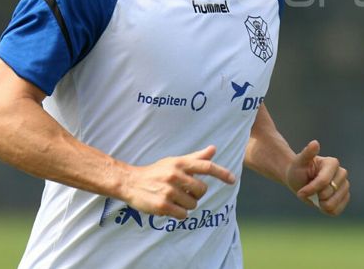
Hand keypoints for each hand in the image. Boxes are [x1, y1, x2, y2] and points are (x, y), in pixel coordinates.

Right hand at [121, 145, 235, 218]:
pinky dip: (180, 214)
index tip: (232, 180)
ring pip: (193, 204)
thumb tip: (214, 149)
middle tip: (185, 192)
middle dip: (197, 194)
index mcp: (180, 163)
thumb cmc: (157, 172)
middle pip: (202, 190)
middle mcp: (175, 175)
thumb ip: (196, 158)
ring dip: (187, 205)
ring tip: (174, 199)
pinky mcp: (162, 205)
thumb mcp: (175, 161)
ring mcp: (168, 191)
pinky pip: (183, 215)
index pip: (206, 167)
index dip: (222, 173)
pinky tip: (170, 207)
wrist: (130, 182)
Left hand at [285, 140, 349, 215]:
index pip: (324, 181)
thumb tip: (315, 143)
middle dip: (315, 196)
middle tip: (308, 192)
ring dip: (320, 204)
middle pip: (329, 193)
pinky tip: (321, 204)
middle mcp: (342, 173)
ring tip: (316, 197)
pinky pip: (337, 210)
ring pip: (334, 203)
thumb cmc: (298, 170)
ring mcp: (345, 186)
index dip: (310, 189)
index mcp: (332, 163)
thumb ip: (307, 154)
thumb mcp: (299, 162)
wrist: (299, 180)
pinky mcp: (345, 197)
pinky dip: (327, 210)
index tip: (299, 193)